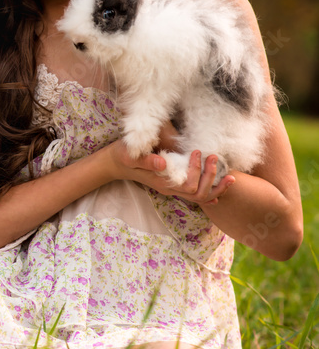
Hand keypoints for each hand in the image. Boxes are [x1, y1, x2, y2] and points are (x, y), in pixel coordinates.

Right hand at [105, 139, 234, 205]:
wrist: (117, 163)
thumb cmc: (124, 156)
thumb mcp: (131, 155)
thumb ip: (147, 160)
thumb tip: (163, 162)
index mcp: (162, 182)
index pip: (187, 186)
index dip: (196, 172)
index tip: (196, 151)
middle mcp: (170, 189)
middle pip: (198, 195)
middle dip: (211, 179)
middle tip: (215, 158)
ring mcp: (173, 188)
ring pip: (200, 197)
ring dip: (216, 187)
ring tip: (230, 177)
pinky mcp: (175, 184)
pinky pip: (196, 194)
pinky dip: (210, 191)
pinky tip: (221, 187)